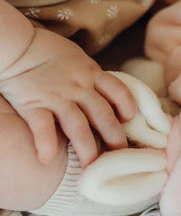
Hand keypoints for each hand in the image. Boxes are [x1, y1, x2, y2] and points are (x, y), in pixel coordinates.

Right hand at [0, 29, 136, 166]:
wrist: (16, 45)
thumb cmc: (48, 51)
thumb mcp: (78, 58)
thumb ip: (92, 76)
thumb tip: (106, 95)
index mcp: (92, 73)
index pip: (120, 91)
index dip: (128, 107)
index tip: (129, 121)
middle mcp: (79, 87)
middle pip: (104, 116)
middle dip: (115, 139)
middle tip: (120, 157)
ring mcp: (57, 97)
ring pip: (79, 128)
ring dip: (87, 151)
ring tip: (92, 169)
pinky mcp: (34, 104)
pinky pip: (42, 127)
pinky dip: (45, 144)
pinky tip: (47, 158)